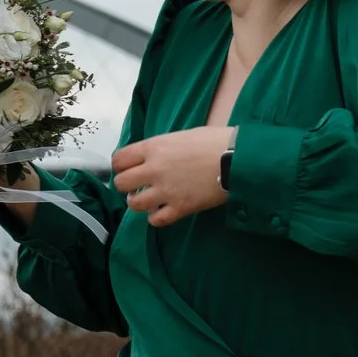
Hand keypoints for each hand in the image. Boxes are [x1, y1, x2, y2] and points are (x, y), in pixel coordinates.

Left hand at [112, 126, 235, 227]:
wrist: (238, 158)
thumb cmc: (214, 141)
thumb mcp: (182, 136)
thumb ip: (162, 148)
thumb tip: (151, 156)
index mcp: (154, 147)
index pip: (119, 159)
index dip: (120, 165)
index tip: (127, 168)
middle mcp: (155, 169)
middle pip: (121, 183)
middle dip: (126, 185)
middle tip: (137, 185)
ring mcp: (166, 190)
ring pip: (134, 204)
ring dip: (138, 202)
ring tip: (147, 200)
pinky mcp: (180, 208)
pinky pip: (156, 220)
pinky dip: (156, 218)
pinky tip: (161, 212)